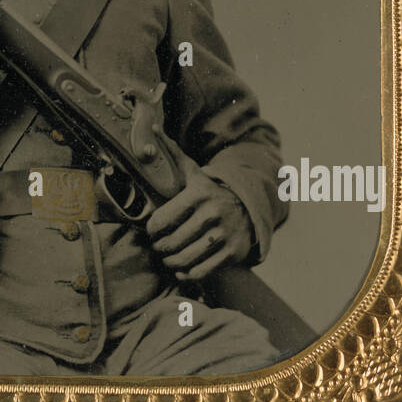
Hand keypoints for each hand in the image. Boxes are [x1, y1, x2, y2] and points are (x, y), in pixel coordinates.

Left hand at [146, 155, 254, 281]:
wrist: (250, 206)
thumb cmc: (211, 191)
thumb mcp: (194, 172)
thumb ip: (171, 153)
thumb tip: (152, 128)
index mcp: (199, 194)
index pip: (161, 220)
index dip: (151, 229)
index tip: (152, 230)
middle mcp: (213, 214)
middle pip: (171, 242)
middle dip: (159, 247)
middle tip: (158, 246)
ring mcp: (224, 235)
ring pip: (184, 259)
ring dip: (170, 262)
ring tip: (167, 257)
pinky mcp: (233, 253)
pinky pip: (201, 271)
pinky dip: (187, 274)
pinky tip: (182, 268)